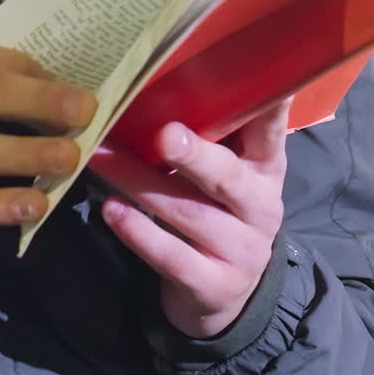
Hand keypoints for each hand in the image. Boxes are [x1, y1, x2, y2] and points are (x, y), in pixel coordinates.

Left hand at [89, 99, 288, 337]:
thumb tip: (162, 80)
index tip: (262, 80)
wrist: (224, 295)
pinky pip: (172, 257)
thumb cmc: (217, 212)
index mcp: (265, 169)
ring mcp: (241, 250)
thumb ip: (210, 137)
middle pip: (228, 177)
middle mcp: (260, 207)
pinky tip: (111, 210)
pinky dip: (138, 233)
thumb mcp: (226, 175)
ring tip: (103, 160)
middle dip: (195, 155)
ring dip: (140, 184)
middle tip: (165, 134)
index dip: (270, 107)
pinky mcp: (213, 285)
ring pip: (188, 213)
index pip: (270, 131)